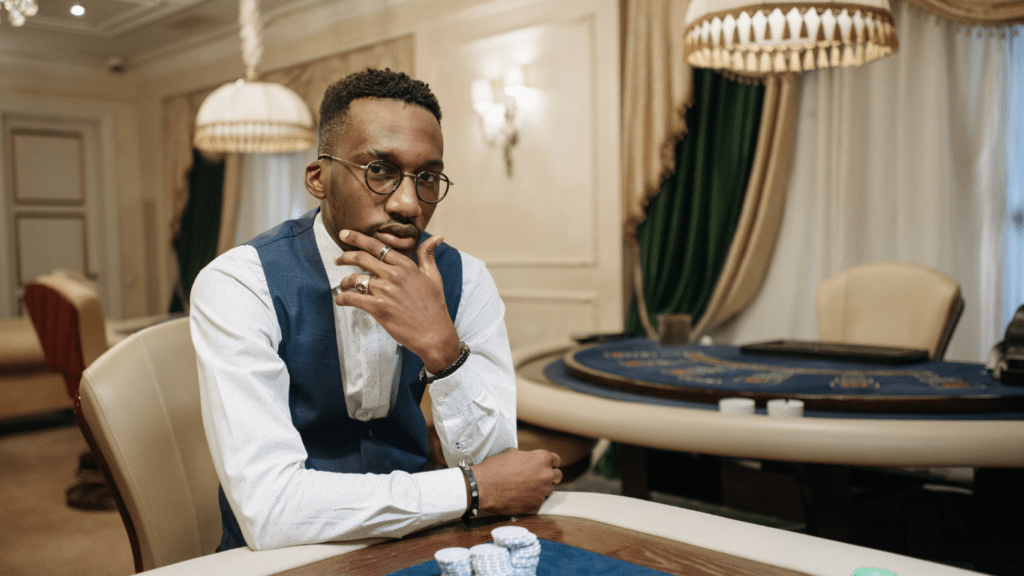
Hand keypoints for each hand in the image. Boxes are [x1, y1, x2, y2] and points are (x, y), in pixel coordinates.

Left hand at [334, 230, 460, 372]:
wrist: (434, 333)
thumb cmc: (435, 306)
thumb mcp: (434, 276)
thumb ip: (428, 255)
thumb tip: (437, 237)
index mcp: (406, 265)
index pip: (377, 246)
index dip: (358, 238)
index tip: (345, 234)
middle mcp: (394, 275)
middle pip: (361, 258)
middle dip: (345, 256)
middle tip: (337, 259)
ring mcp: (385, 291)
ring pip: (355, 279)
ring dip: (344, 281)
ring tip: (342, 285)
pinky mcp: (378, 308)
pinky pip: (353, 299)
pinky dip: (343, 298)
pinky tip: (341, 300)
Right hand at [471, 448, 562, 516]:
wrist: (483, 486)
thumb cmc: (495, 468)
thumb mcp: (513, 453)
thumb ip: (528, 457)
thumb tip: (531, 460)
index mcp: (542, 459)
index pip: (557, 460)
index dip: (550, 463)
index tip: (544, 466)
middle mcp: (546, 474)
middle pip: (557, 476)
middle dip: (548, 476)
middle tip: (536, 477)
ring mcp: (542, 491)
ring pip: (549, 489)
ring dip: (541, 488)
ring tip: (524, 487)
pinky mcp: (536, 505)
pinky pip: (539, 501)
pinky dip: (532, 499)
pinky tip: (520, 496)